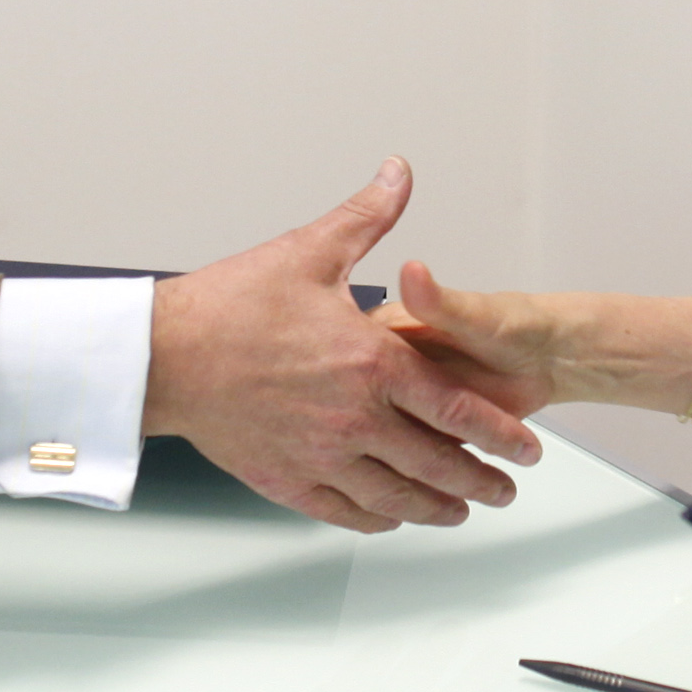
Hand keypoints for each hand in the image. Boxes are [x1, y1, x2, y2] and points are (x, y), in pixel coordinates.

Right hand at [144, 160, 543, 532]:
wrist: (164, 355)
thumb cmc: (231, 304)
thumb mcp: (310, 250)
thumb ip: (368, 216)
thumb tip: (399, 173)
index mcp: (372, 364)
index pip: (458, 410)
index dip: (500, 434)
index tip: (526, 449)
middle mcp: (355, 419)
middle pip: (437, 464)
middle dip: (481, 482)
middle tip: (506, 491)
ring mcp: (321, 456)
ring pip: (396, 498)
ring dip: (436, 508)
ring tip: (460, 511)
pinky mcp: (286, 481)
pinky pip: (345, 513)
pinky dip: (377, 519)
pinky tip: (391, 516)